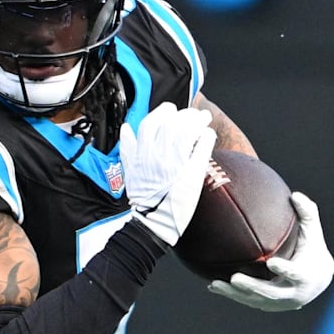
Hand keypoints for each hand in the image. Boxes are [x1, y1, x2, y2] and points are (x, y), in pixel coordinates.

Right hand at [120, 102, 216, 245]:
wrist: (153, 223)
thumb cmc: (143, 199)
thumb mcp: (129, 171)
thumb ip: (128, 149)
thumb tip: (126, 129)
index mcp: (142, 155)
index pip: (151, 123)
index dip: (163, 112)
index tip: (171, 110)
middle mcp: (157, 157)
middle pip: (171, 124)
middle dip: (184, 114)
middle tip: (193, 114)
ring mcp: (175, 164)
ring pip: (187, 131)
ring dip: (197, 121)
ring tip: (204, 119)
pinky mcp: (191, 174)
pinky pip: (201, 148)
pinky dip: (206, 137)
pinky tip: (208, 134)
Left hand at [207, 191, 333, 310]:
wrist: (316, 281)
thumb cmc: (312, 251)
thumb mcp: (313, 233)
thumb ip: (307, 213)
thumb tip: (295, 194)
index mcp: (306, 277)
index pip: (295, 274)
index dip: (285, 269)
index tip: (271, 262)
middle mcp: (292, 294)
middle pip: (270, 292)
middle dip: (252, 287)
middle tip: (235, 278)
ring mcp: (279, 303)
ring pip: (254, 300)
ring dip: (235, 294)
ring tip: (215, 284)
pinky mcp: (267, 305)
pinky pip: (247, 300)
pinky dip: (231, 295)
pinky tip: (213, 286)